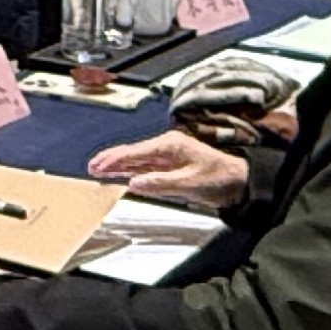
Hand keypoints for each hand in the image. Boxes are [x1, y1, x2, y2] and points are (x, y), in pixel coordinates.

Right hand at [89, 128, 249, 204]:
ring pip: (137, 160)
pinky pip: (146, 167)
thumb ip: (162, 183)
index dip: (116, 159)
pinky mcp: (172, 167)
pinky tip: (122, 174)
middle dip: (112, 159)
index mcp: (171, 146)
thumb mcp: (190, 183)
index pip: (136, 152)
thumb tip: (135, 183)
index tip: (99, 165)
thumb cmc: (219, 178)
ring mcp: (169, 157)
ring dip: (119, 164)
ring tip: (100, 169)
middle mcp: (167, 148)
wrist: (238, 182)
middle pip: (133, 153)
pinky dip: (131, 170)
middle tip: (92, 166)